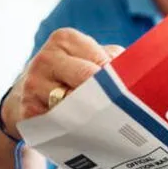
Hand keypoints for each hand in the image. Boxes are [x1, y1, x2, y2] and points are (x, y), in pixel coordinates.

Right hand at [0, 28, 123, 138]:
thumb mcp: (91, 56)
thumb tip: (138, 73)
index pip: (101, 60)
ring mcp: (33, 85)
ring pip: (74, 104)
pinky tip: (88, 129)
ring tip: (110, 120)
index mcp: (65, 39)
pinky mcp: (28, 111)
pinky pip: (61, 123)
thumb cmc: (74, 71)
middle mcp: (46, 59)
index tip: (129, 90)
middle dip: (108, 95)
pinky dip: (78, 128)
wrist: (32, 92)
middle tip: (126, 108)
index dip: (118, 78)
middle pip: (87, 79)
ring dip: (95, 115)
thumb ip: (114, 58)